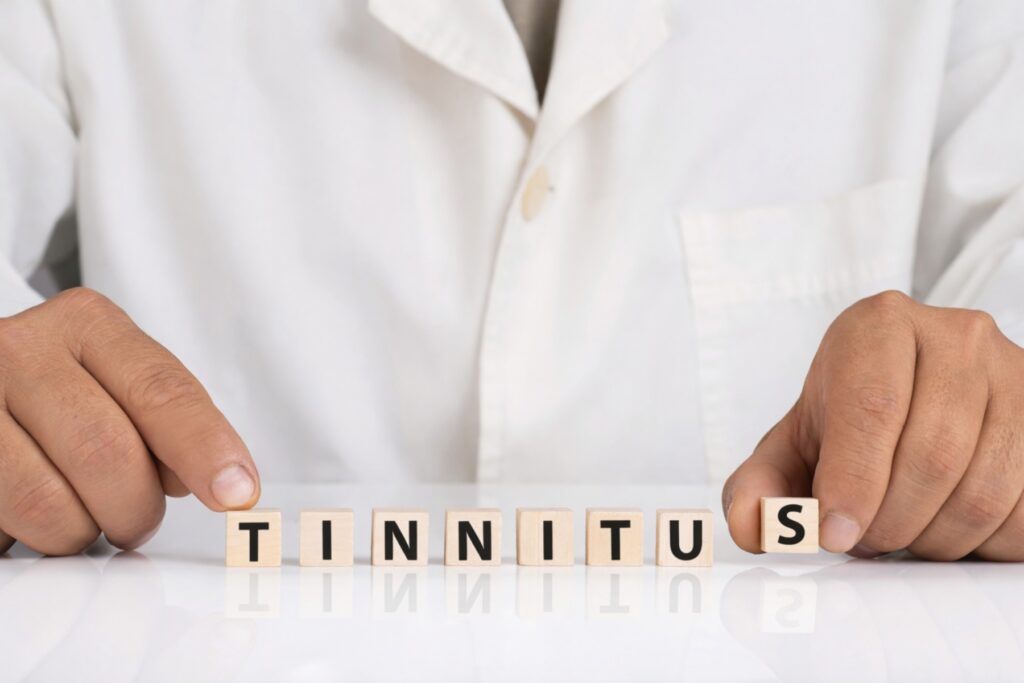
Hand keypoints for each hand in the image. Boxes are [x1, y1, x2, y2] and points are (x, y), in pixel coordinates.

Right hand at [0, 288, 258, 554]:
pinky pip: (4, 523)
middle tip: (136, 518)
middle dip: (136, 507)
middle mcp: (20, 351)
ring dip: (81, 532)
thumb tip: (219, 481)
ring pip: (49, 504)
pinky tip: (34, 516)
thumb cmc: (64, 390)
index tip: (237, 491)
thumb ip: (169, 421)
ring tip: (82, 516)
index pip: (161, 391)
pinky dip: (32, 538)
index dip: (204, 448)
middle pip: (108, 453)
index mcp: (85, 324)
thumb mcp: (119, 382)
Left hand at [723, 290, 1023, 560]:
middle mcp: (955, 336)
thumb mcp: (793, 443)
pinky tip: (946, 526)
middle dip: (890, 521)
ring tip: (901, 531)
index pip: (872, 408)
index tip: (836, 532)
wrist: (914, 390)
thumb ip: (759, 485)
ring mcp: (1015, 371)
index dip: (853, 482)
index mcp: (878, 327)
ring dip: (934, 537)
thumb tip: (754, 527)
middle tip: (864, 539)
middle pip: (931, 455)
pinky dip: (982, 541)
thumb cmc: (847, 418)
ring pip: (983, 488)